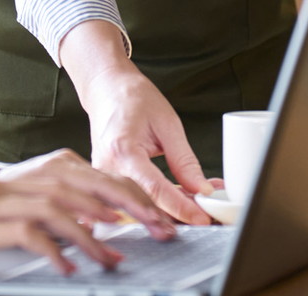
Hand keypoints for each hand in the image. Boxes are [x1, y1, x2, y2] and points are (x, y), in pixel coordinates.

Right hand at [0, 149, 174, 275]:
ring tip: (115, 258)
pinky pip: (25, 233)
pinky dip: (52, 249)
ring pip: (58, 207)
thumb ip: (43, 210)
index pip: (84, 172)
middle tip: (154, 227)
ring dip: (93, 234)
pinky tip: (68, 267)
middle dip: (123, 204)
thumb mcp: (3, 211)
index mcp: (23, 174)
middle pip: (80, 183)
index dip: (121, 188)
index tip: (150, 210)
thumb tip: (89, 223)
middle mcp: (14, 180)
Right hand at [59, 21, 215, 225]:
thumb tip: (202, 189)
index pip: (154, 190)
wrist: (107, 89)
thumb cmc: (133, 98)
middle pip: (145, 206)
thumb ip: (184, 160)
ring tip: (195, 207)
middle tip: (205, 217)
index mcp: (123, 150)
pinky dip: (157, 205)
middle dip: (178, 216)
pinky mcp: (106, 181)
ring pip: (139, 207)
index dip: (180, 208)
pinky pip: (132, 199)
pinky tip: (177, 202)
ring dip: (169, 213)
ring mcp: (103, 177)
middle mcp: (107, 168)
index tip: (201, 218)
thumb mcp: (167, 124)